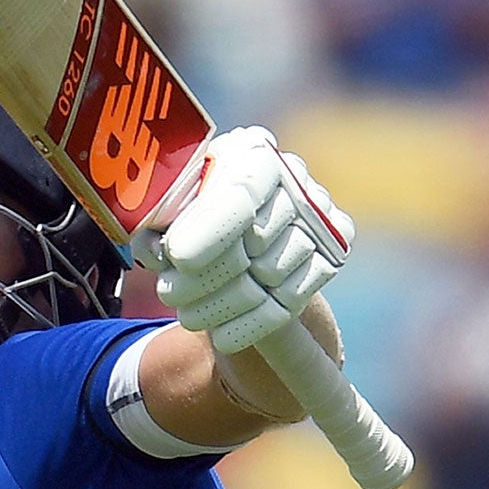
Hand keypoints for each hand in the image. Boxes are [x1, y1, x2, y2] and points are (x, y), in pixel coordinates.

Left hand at [133, 127, 351, 353]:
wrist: (241, 234)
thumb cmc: (194, 213)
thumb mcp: (169, 210)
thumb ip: (158, 224)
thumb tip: (154, 249)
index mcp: (250, 152)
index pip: (240, 191)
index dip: (210, 227)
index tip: (176, 258)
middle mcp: (294, 176)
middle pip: (255, 237)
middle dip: (206, 274)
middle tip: (169, 293)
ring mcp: (319, 215)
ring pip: (272, 272)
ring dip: (225, 302)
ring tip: (188, 314)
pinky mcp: (334, 252)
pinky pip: (294, 298)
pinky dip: (252, 323)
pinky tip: (221, 336)